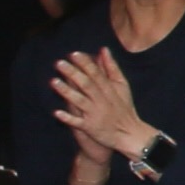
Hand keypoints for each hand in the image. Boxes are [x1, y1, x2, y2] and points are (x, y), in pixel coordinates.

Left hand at [49, 43, 155, 165]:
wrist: (130, 135)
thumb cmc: (124, 108)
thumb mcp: (122, 86)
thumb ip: (112, 68)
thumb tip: (103, 50)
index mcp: (109, 89)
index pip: (96, 73)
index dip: (85, 63)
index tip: (73, 54)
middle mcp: (101, 100)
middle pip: (86, 84)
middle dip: (73, 73)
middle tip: (59, 63)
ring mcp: (95, 114)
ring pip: (80, 101)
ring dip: (66, 92)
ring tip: (53, 82)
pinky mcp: (90, 127)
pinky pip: (77, 122)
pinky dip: (68, 118)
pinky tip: (56, 112)